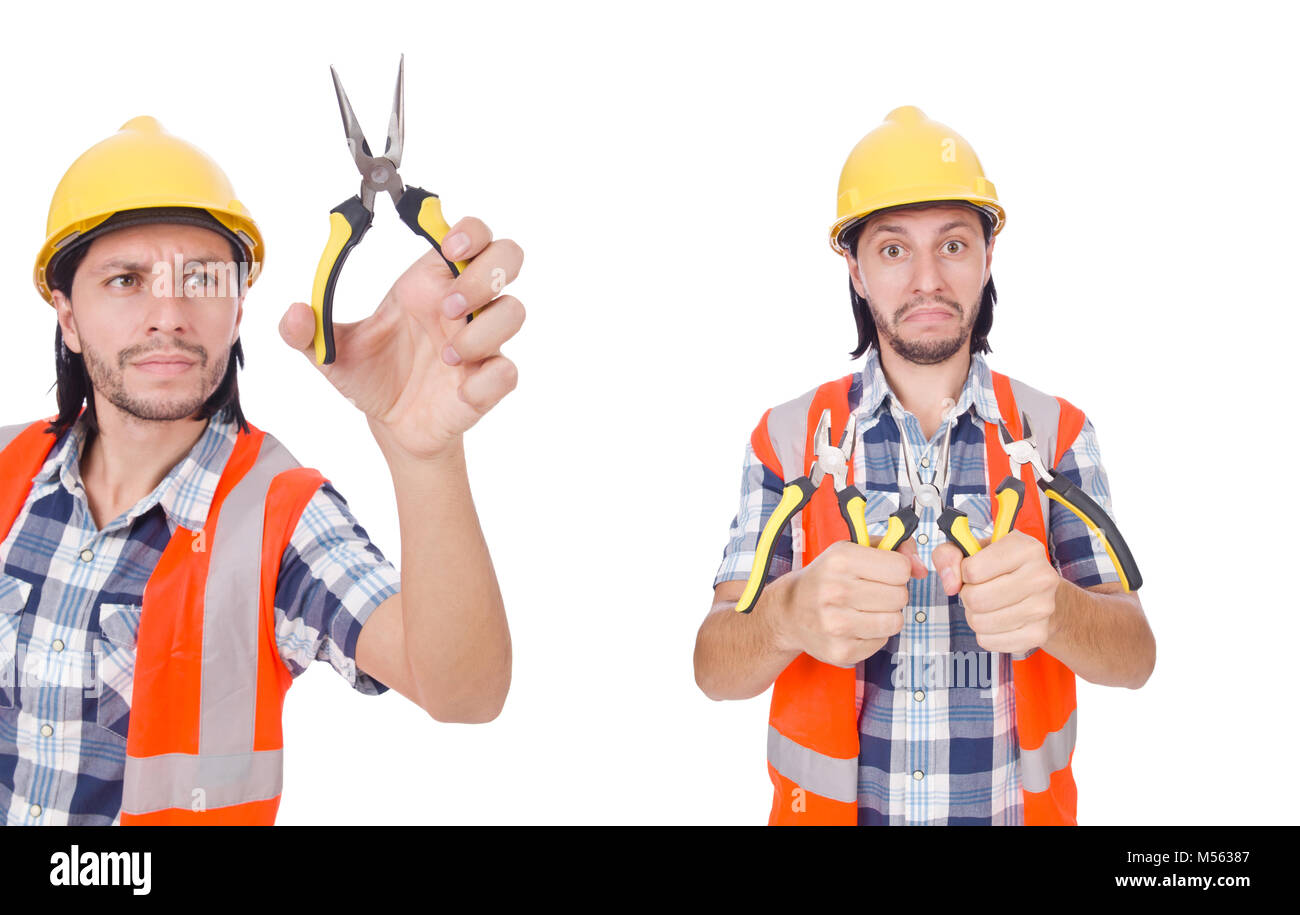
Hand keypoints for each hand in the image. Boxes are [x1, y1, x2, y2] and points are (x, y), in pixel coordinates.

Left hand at [279, 216, 524, 461]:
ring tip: (446, 356)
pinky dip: (487, 376)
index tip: (448, 246)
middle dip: (485, 273)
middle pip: (508, 257)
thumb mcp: (332, 354)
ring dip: (482, 330)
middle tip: (448, 305)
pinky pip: (508, 370)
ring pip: (514, 311)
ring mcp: (480, 342)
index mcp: (428, 284)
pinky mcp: (489, 381)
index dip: (469, 231)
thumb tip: (292, 313)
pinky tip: (459, 386)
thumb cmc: (373, 377)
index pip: (470, 235)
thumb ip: (307, 332)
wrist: (391, 427)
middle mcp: (462, 307)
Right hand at [769, 538, 927, 667]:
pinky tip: (856, 626)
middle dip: (892, 593)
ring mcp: (837, 625)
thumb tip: (922, 568)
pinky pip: (882, 641)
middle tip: (872, 592)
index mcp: (840, 560)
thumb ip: (894, 548)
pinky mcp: (841, 651)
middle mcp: (835, 591)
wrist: (789, 612)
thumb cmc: (826, 577)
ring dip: (887, 615)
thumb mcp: (852, 549)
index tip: (882, 572)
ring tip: (866, 609)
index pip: (900, 568)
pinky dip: (875, 634)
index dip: (897, 569)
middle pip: (901, 595)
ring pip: (895, 621)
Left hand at [931, 530, 1061, 653]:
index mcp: (1025, 548)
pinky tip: (997, 621)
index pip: (972, 570)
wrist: (1042, 593)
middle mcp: (1040, 577)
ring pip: (980, 622)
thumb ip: (949, 555)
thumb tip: (950, 585)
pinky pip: (989, 641)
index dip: (963, 573)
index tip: (973, 571)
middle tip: (978, 591)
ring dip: (974, 615)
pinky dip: (985, 634)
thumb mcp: (973, 550)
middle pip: (975, 599)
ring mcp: (1043, 608)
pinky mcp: (1038, 634)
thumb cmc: (1002, 567)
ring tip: (987, 605)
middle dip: (967, 596)